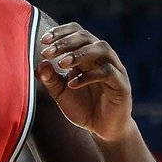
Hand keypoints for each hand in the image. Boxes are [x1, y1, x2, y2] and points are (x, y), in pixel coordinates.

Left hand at [36, 23, 136, 143]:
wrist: (102, 129)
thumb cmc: (82, 107)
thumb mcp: (60, 93)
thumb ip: (50, 79)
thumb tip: (39, 64)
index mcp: (87, 55)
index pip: (77, 32)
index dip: (61, 32)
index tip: (43, 41)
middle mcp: (102, 58)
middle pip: (87, 37)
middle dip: (65, 42)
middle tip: (48, 52)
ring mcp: (114, 70)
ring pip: (102, 49)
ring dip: (79, 54)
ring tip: (61, 64)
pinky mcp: (122, 85)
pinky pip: (108, 73)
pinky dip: (89, 76)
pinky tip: (72, 84)